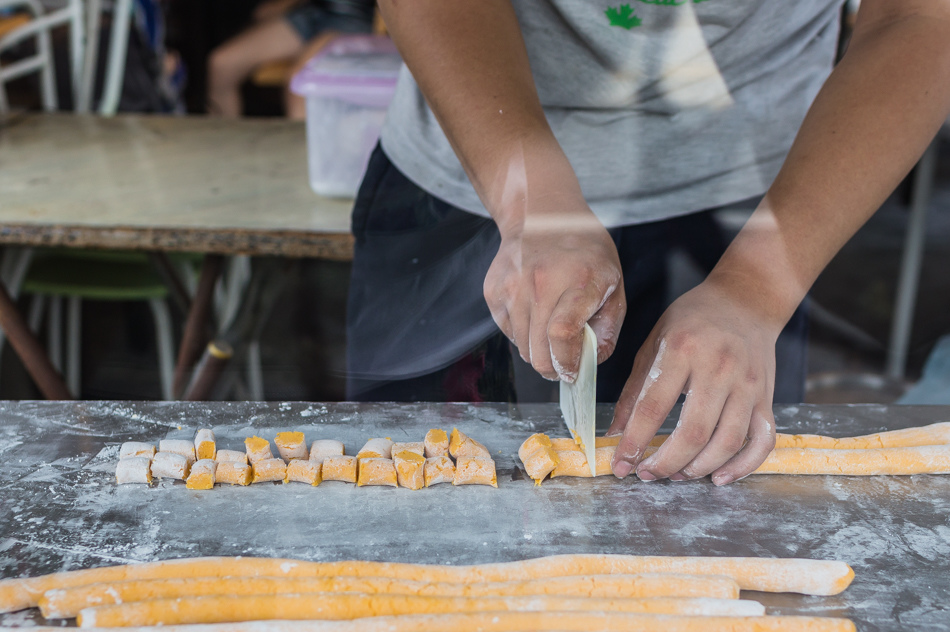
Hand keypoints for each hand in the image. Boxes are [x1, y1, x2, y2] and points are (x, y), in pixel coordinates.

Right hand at [483, 207, 625, 381]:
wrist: (541, 216)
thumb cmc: (584, 252)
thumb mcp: (613, 285)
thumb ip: (607, 329)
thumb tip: (590, 363)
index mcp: (577, 280)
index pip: (562, 334)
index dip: (567, 363)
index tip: (573, 371)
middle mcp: (540, 282)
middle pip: (538, 352)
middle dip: (553, 367)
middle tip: (565, 362)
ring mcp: (512, 287)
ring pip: (522, 348)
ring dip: (539, 350)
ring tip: (551, 329)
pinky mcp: (493, 292)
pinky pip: (508, 333)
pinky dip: (523, 334)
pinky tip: (535, 312)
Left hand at [606, 278, 781, 484]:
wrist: (745, 300)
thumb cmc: (692, 321)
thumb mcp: (654, 343)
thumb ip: (635, 391)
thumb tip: (615, 435)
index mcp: (681, 350)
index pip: (653, 407)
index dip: (634, 442)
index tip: (620, 465)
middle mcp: (718, 368)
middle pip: (693, 432)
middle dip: (666, 463)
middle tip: (647, 474)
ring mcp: (747, 384)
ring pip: (727, 442)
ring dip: (698, 468)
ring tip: (676, 475)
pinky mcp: (766, 397)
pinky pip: (762, 441)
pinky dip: (743, 466)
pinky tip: (719, 477)